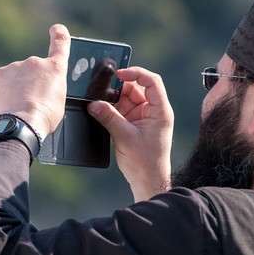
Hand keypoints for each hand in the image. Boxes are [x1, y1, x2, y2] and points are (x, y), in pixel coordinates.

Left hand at [0, 24, 70, 137]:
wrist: (21, 124)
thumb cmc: (44, 117)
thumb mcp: (59, 99)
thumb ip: (52, 85)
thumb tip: (41, 87)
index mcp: (55, 68)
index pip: (60, 43)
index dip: (59, 34)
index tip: (56, 29)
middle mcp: (36, 62)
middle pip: (34, 70)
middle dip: (33, 83)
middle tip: (33, 102)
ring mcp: (16, 66)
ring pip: (17, 76)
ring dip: (18, 87)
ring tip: (21, 106)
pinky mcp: (0, 74)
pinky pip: (4, 81)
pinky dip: (6, 90)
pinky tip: (9, 104)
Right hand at [87, 67, 173, 201]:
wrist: (147, 181)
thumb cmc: (145, 162)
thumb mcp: (125, 137)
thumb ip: (109, 117)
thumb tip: (94, 103)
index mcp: (160, 111)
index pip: (151, 81)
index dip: (135, 73)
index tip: (119, 74)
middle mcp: (153, 111)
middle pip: (136, 88)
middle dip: (119, 90)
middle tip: (102, 93)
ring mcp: (143, 117)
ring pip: (127, 99)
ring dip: (113, 101)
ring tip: (101, 105)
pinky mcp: (134, 124)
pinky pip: (122, 110)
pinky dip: (112, 110)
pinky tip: (102, 113)